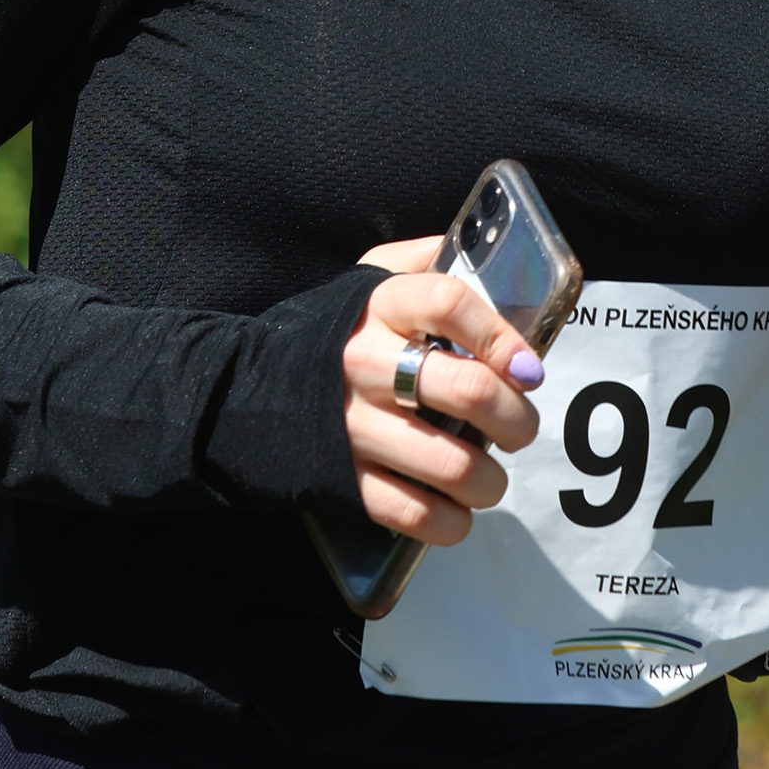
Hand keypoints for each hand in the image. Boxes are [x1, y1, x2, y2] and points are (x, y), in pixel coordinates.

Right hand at [343, 235, 543, 542]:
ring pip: (453, 465)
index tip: (528, 369)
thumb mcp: (366, 280)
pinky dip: (452, 522)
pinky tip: (456, 509)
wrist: (240, 391)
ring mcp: (353, 427)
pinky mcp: (343, 480)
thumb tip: (489, 247)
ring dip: (490, 481)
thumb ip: (424, 261)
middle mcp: (366, 364)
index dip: (502, 336)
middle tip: (520, 429)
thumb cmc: (326, 334)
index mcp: (378, 306)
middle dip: (517, 420)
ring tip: (489, 477)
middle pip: (469, 391)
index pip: (451, 303)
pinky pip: (416, 513)